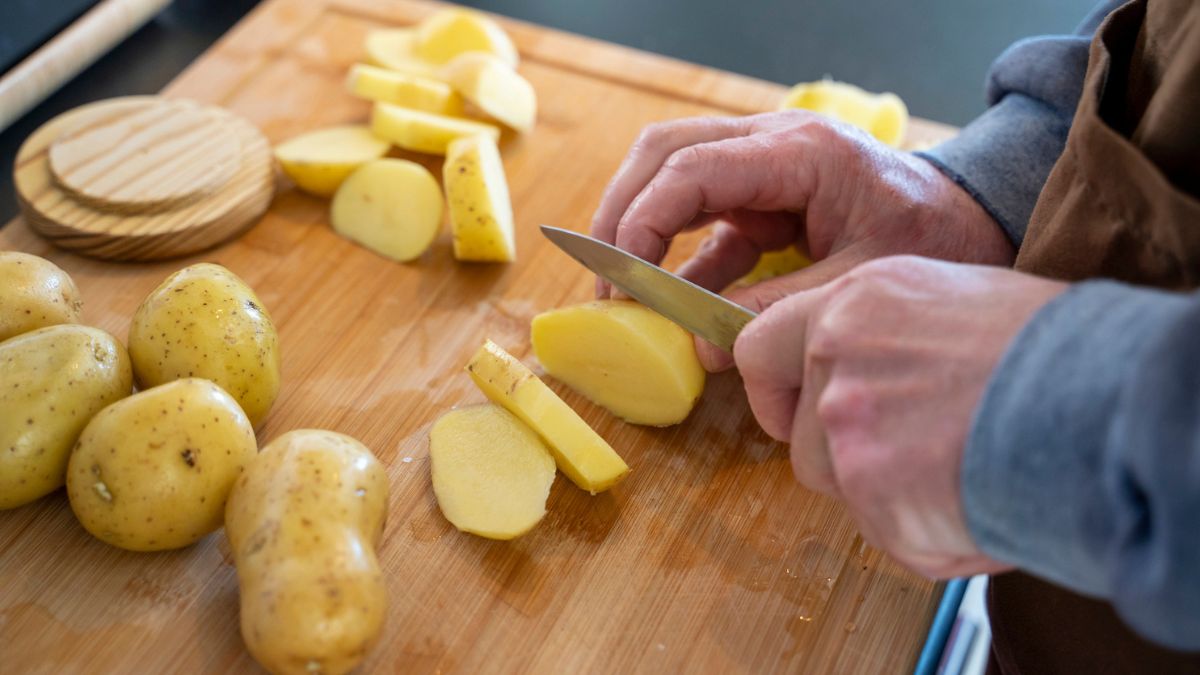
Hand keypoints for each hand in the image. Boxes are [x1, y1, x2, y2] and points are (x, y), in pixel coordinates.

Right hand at [591, 111, 1013, 369]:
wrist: (971, 222)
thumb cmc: (933, 240)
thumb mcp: (859, 282)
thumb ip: (779, 309)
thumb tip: (701, 347)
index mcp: (799, 151)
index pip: (691, 168)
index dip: (644, 221)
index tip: (622, 280)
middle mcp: (771, 144)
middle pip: (665, 152)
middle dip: (622, 212)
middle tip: (604, 279)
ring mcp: (763, 168)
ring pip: (672, 174)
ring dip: (638, 227)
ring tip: (619, 290)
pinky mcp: (763, 199)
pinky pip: (704, 220)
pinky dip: (679, 259)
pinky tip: (671, 305)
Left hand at [733, 255, 1066, 577]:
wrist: (1098, 398)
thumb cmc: (1050, 348)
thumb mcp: (953, 301)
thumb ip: (884, 337)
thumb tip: (864, 373)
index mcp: (852, 303)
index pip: (758, 348)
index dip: (773, 390)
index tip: (792, 409)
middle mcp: (834, 360)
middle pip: (797, 435)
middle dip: (839, 455)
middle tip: (905, 453)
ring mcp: (846, 428)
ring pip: (836, 486)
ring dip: (884, 494)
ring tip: (958, 469)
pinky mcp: (872, 494)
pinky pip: (885, 532)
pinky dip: (927, 532)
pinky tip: (976, 499)